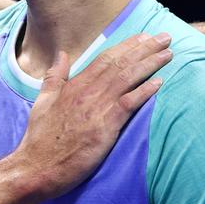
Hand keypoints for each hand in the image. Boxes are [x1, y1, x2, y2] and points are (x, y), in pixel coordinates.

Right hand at [14, 33, 170, 198]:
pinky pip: (128, 104)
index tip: (144, 37)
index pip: (105, 58)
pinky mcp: (104, 128)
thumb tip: (62, 54)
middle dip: (144, 48)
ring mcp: (96, 109)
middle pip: (120, 63)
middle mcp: (87, 92)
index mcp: (75, 85)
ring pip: (127, 79)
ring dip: (149, 64)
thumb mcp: (43, 100)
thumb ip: (54, 76)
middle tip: (164, 37)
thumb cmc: (40, 138)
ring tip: (167, 54)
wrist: (36, 166)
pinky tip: (159, 82)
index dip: (127, 46)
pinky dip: (144, 91)